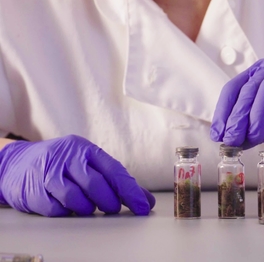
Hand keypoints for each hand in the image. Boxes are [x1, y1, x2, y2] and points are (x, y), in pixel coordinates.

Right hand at [0, 135, 155, 216]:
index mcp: (85, 149)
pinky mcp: (33, 191)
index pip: (114, 170)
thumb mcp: (88, 163)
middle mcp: (67, 158)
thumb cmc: (62, 165)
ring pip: (76, 198)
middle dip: (109, 201)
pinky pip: (57, 209)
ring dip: (87, 208)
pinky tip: (67, 207)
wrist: (17, 163)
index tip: (144, 206)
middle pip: (95, 185)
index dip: (130, 191)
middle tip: (112, 208)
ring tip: (88, 206)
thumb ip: (116, 180)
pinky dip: (67, 212)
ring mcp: (48, 174)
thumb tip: (146, 200)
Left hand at [210, 52, 263, 156]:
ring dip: (258, 113)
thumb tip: (228, 138)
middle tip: (232, 138)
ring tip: (253, 135)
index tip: (218, 134)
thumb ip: (252, 130)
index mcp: (260, 76)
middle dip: (238, 115)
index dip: (224, 111)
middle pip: (249, 87)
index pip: (234, 88)